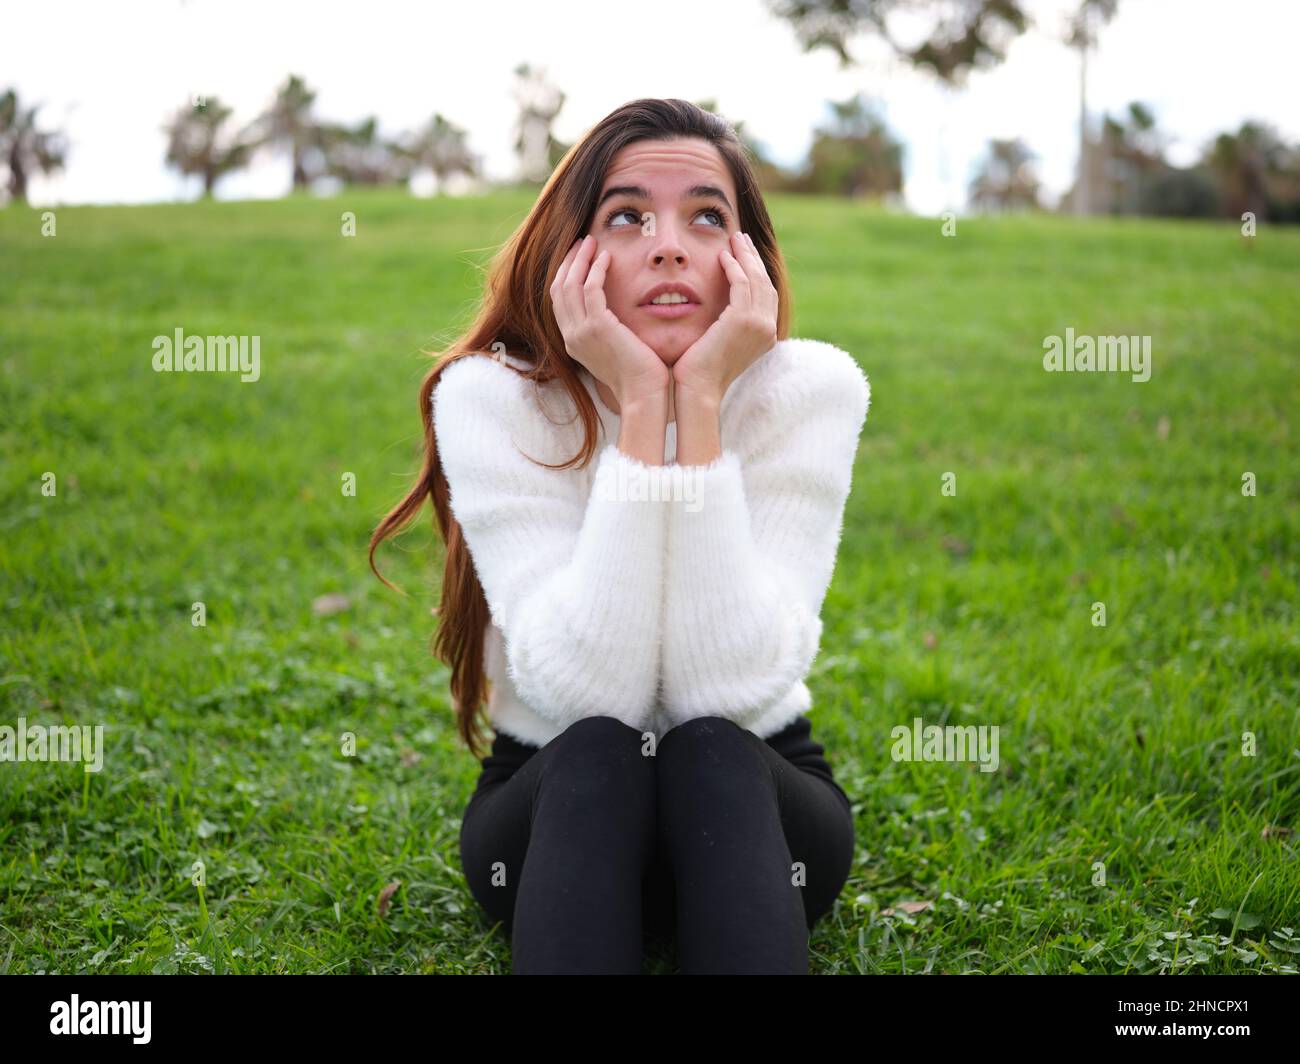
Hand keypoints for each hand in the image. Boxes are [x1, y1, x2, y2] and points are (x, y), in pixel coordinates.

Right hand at [550, 234, 669, 408]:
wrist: (643, 394)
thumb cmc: (638, 375)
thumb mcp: (614, 350)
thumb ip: (606, 331)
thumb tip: (613, 315)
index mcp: (573, 342)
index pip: (559, 301)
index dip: (566, 275)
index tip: (578, 256)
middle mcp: (571, 336)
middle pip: (558, 288)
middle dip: (569, 261)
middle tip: (581, 242)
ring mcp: (581, 332)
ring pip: (570, 285)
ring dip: (580, 259)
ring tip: (591, 241)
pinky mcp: (598, 327)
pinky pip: (591, 288)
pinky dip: (596, 269)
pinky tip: (607, 257)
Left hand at [671, 230, 777, 404]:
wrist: (697, 390)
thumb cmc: (699, 372)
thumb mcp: (719, 343)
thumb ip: (726, 325)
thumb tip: (719, 310)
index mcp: (766, 336)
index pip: (766, 294)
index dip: (756, 271)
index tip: (744, 254)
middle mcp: (768, 329)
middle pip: (766, 282)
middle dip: (754, 258)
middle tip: (741, 239)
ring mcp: (759, 324)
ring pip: (756, 279)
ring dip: (745, 256)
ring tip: (734, 239)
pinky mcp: (743, 320)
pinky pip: (741, 283)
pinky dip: (734, 267)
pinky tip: (723, 256)